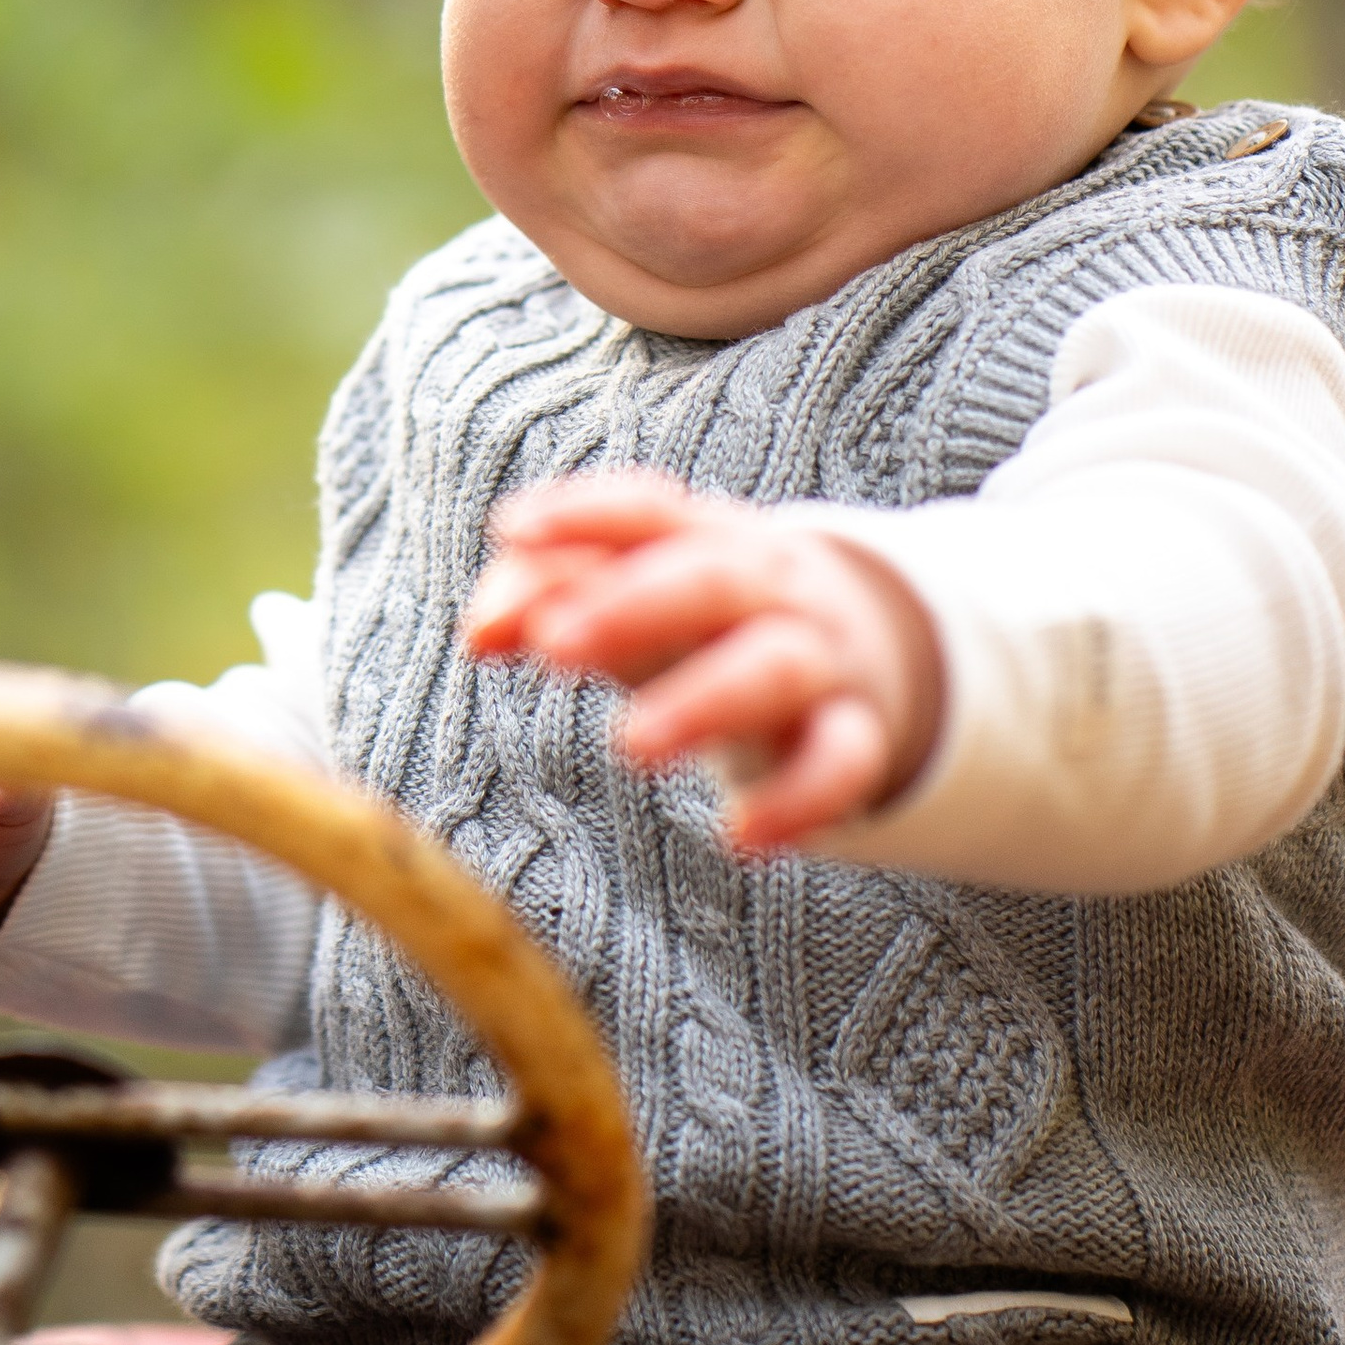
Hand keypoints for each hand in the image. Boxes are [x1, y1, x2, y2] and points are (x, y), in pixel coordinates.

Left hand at [462, 475, 944, 852]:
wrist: (865, 656)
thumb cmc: (713, 626)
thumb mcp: (640, 603)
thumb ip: (550, 598)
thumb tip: (478, 633)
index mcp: (714, 537)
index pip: (654, 508)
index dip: (587, 513)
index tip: (514, 529)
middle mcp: (774, 586)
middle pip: (712, 578)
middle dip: (632, 606)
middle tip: (553, 645)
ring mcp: (823, 658)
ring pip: (777, 666)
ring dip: (705, 698)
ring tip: (631, 746)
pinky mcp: (860, 735)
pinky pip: (843, 761)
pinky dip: (800, 799)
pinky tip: (739, 835)